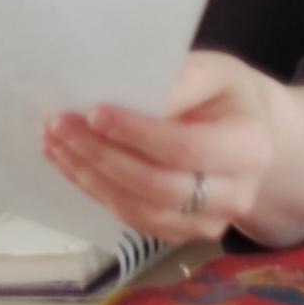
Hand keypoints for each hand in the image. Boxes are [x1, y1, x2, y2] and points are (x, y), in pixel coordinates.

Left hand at [41, 49, 284, 242]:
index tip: (94, 113)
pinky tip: (69, 162)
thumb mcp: (213, 71)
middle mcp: (235, 195)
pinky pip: (133, 218)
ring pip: (139, 210)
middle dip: (103, 156)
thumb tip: (124, 92)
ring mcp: (209, 222)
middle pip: (158, 187)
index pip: (185, 149)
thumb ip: (179, 81)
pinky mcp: (182, 233)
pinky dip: (95, 190)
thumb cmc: (225, 93)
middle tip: (59, 124)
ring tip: (54, 141)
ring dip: (89, 177)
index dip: (137, 134)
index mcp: (249, 148)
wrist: (248, 132)